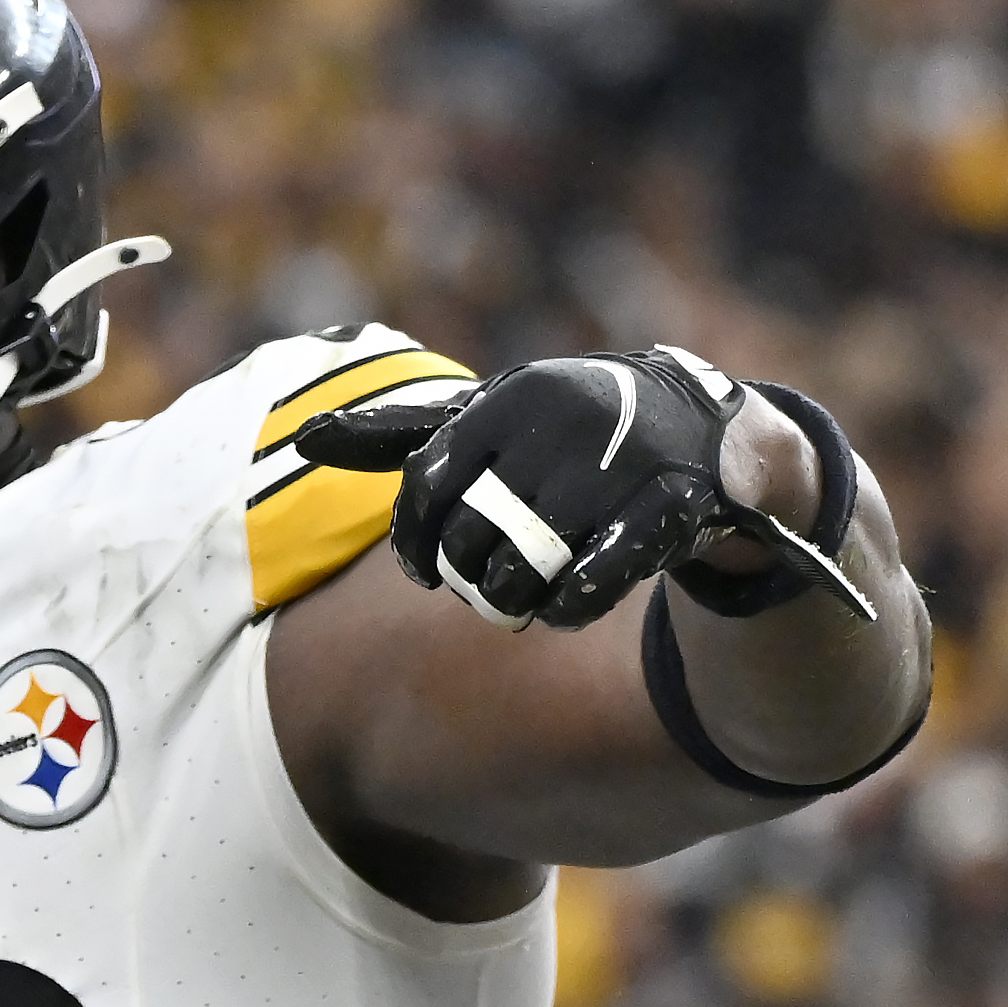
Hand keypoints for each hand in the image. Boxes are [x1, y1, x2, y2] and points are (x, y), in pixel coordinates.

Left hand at [297, 346, 858, 631]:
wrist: (703, 433)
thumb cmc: (563, 434)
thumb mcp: (483, 421)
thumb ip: (397, 434)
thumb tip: (304, 438)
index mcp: (509, 397)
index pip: (424, 486)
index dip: (413, 543)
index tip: (422, 571)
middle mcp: (562, 419)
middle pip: (471, 537)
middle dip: (467, 577)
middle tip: (484, 584)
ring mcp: (620, 462)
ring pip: (524, 568)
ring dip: (513, 600)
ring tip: (522, 595)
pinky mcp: (673, 505)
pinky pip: (591, 584)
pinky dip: (567, 609)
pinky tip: (564, 605)